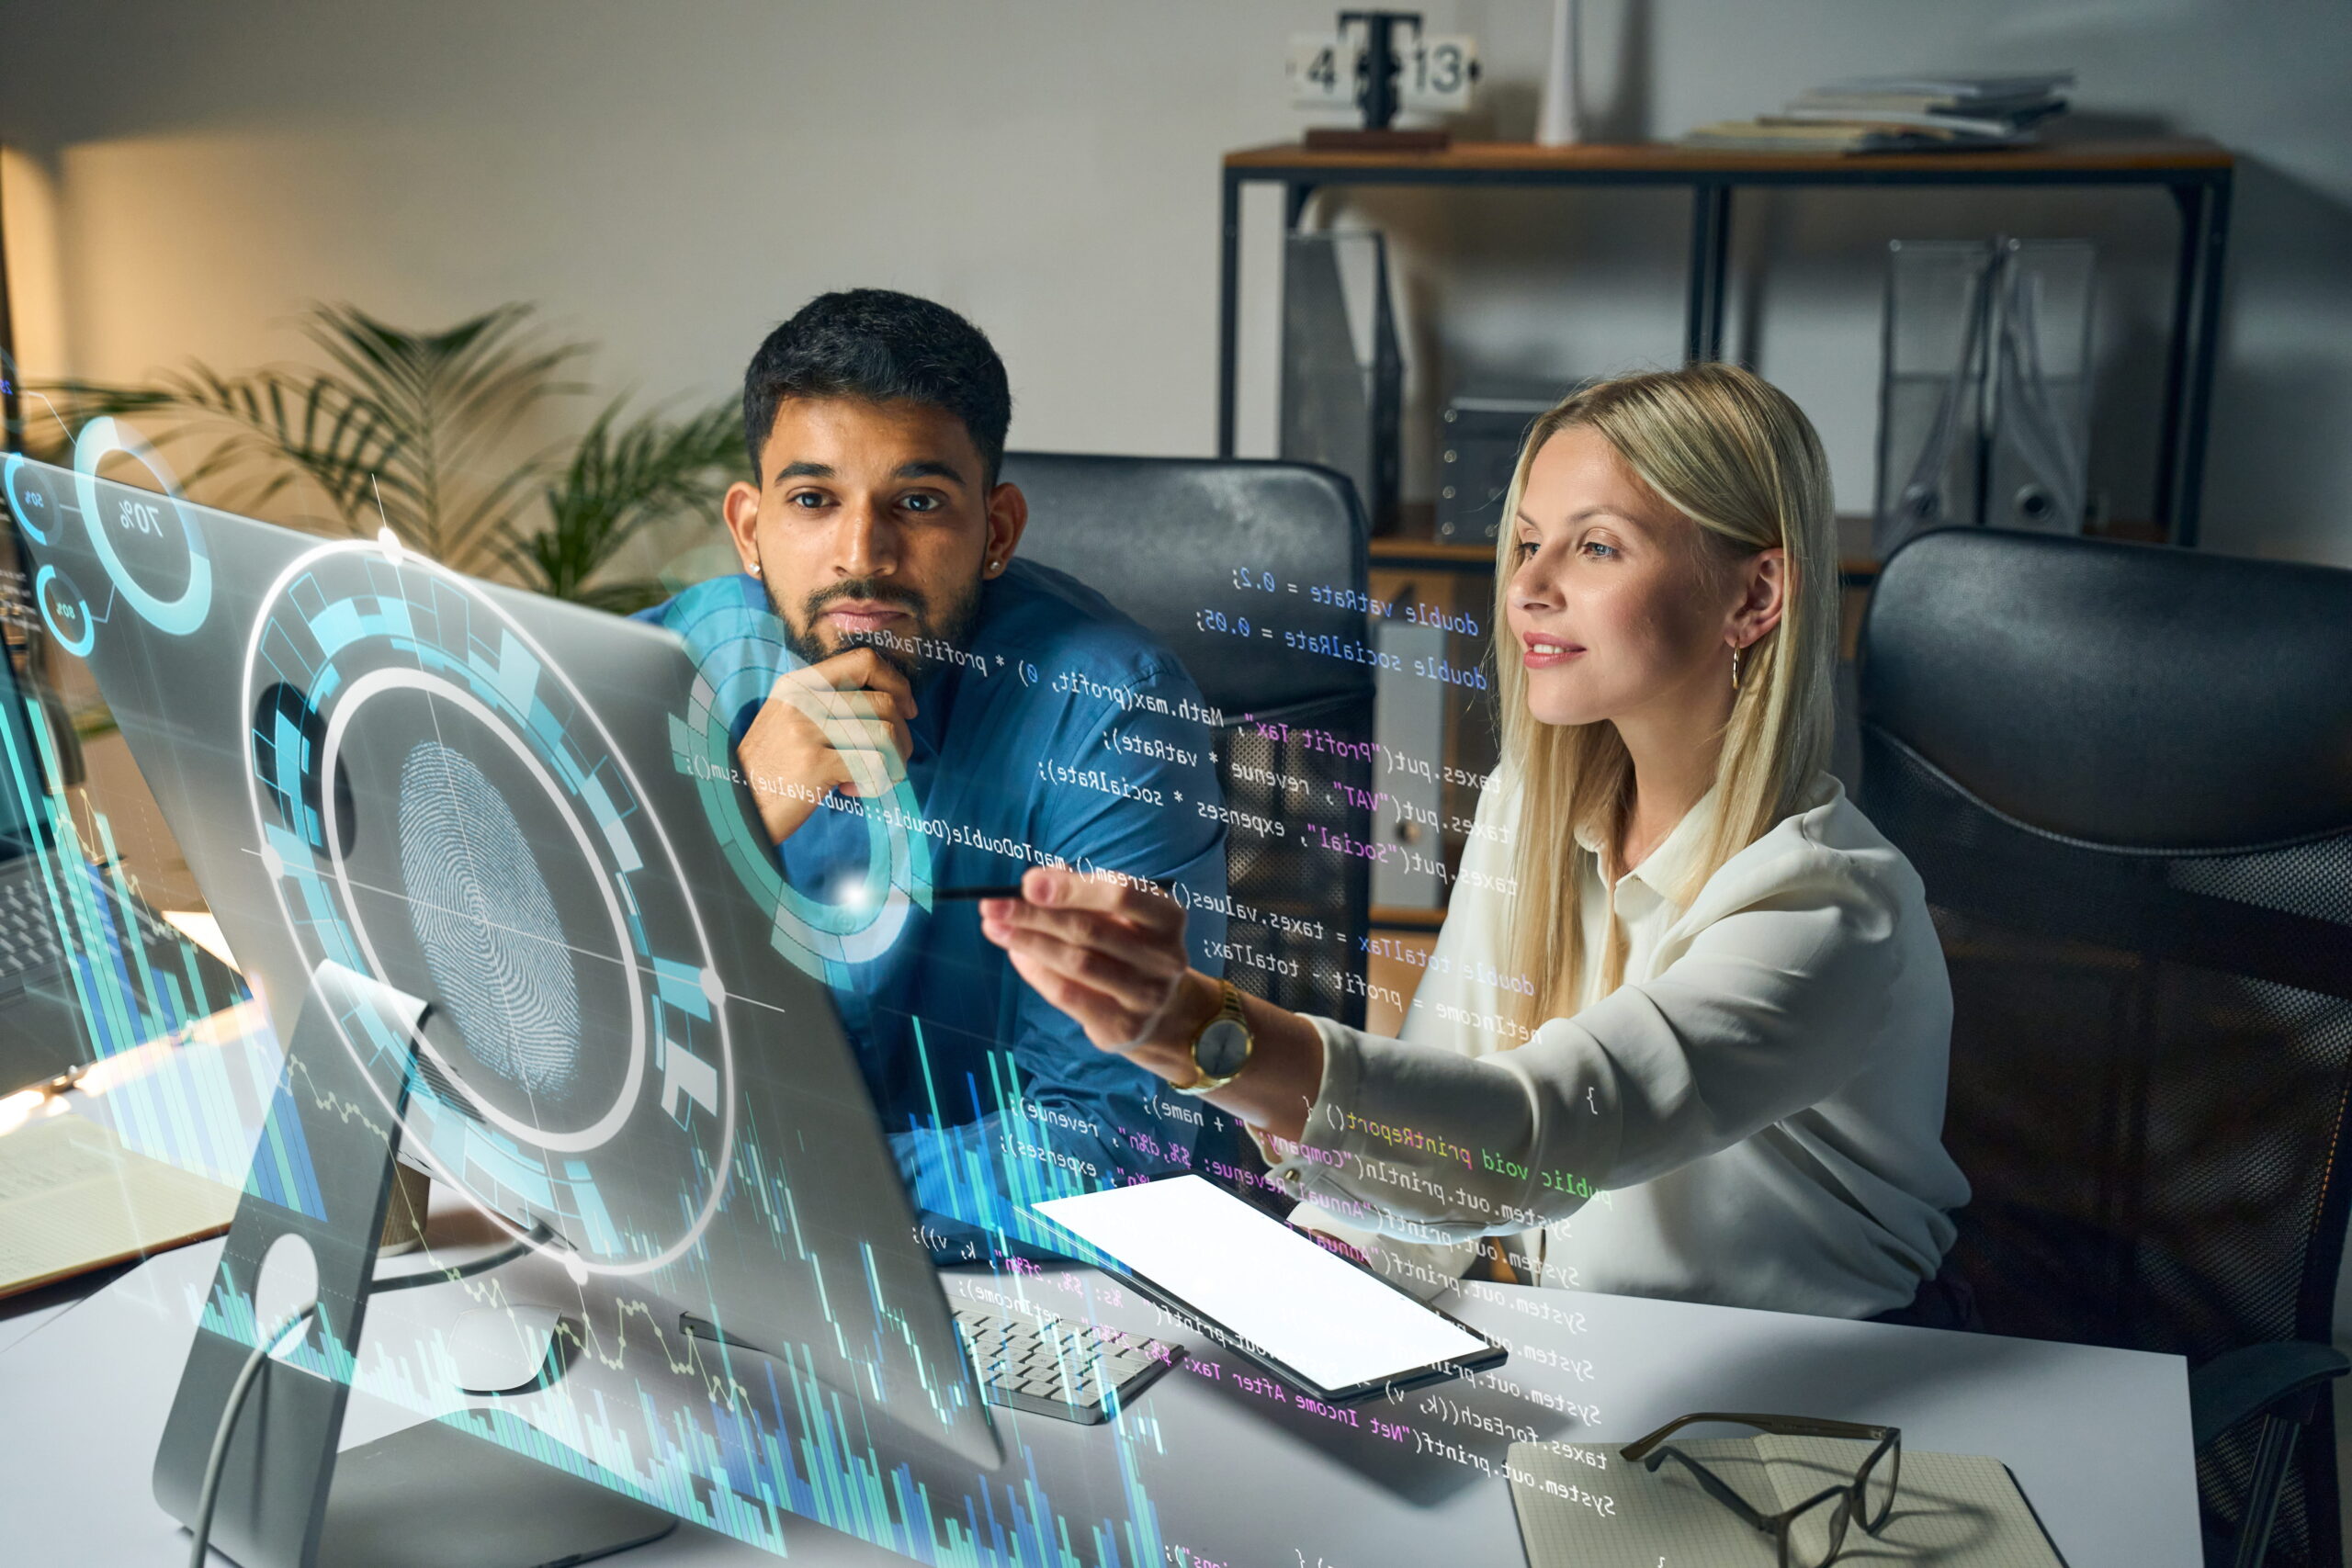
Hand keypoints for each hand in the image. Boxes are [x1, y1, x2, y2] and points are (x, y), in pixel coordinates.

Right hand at [735, 646, 914, 846]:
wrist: (734, 807)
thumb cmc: (770, 770)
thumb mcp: (789, 721)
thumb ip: (828, 706)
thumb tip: (891, 704)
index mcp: (799, 683)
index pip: (865, 661)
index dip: (898, 683)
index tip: (906, 711)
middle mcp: (803, 699)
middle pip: (884, 703)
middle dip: (902, 738)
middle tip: (891, 761)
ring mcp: (807, 729)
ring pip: (885, 734)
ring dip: (893, 763)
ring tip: (871, 778)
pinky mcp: (814, 763)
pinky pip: (874, 765)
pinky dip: (875, 783)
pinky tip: (850, 791)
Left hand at [977, 867, 1216, 1069]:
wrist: (1157, 1008)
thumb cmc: (1126, 944)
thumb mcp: (1115, 913)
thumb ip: (1079, 891)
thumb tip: (1033, 882)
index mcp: (1168, 917)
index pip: (1121, 895)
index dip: (1072, 888)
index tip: (1027, 883)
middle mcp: (1165, 957)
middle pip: (1089, 930)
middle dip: (1033, 915)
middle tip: (991, 905)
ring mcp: (1147, 996)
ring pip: (1075, 963)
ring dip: (1027, 943)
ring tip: (994, 928)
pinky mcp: (1123, 1026)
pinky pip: (1068, 995)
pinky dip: (1036, 972)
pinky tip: (1016, 955)